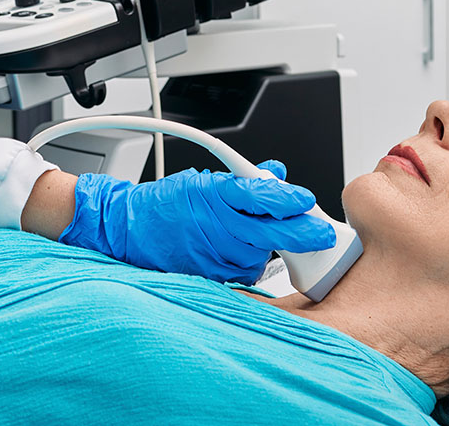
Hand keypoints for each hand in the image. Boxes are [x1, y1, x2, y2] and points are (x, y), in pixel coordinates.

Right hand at [58, 160, 336, 283]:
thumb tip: (276, 173)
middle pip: (270, 232)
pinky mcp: (208, 274)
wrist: (127, 230)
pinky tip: (247, 253)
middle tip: (322, 235)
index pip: (260, 195)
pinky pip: (243, 273)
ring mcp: (212, 253)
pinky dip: (252, 264)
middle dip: (301, 234)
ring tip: (270, 237)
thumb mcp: (204, 180)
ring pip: (259, 255)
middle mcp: (216, 225)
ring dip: (273, 248)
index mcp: (215, 194)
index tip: (307, 200)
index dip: (288, 198)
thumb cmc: (166, 204)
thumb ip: (244, 181)